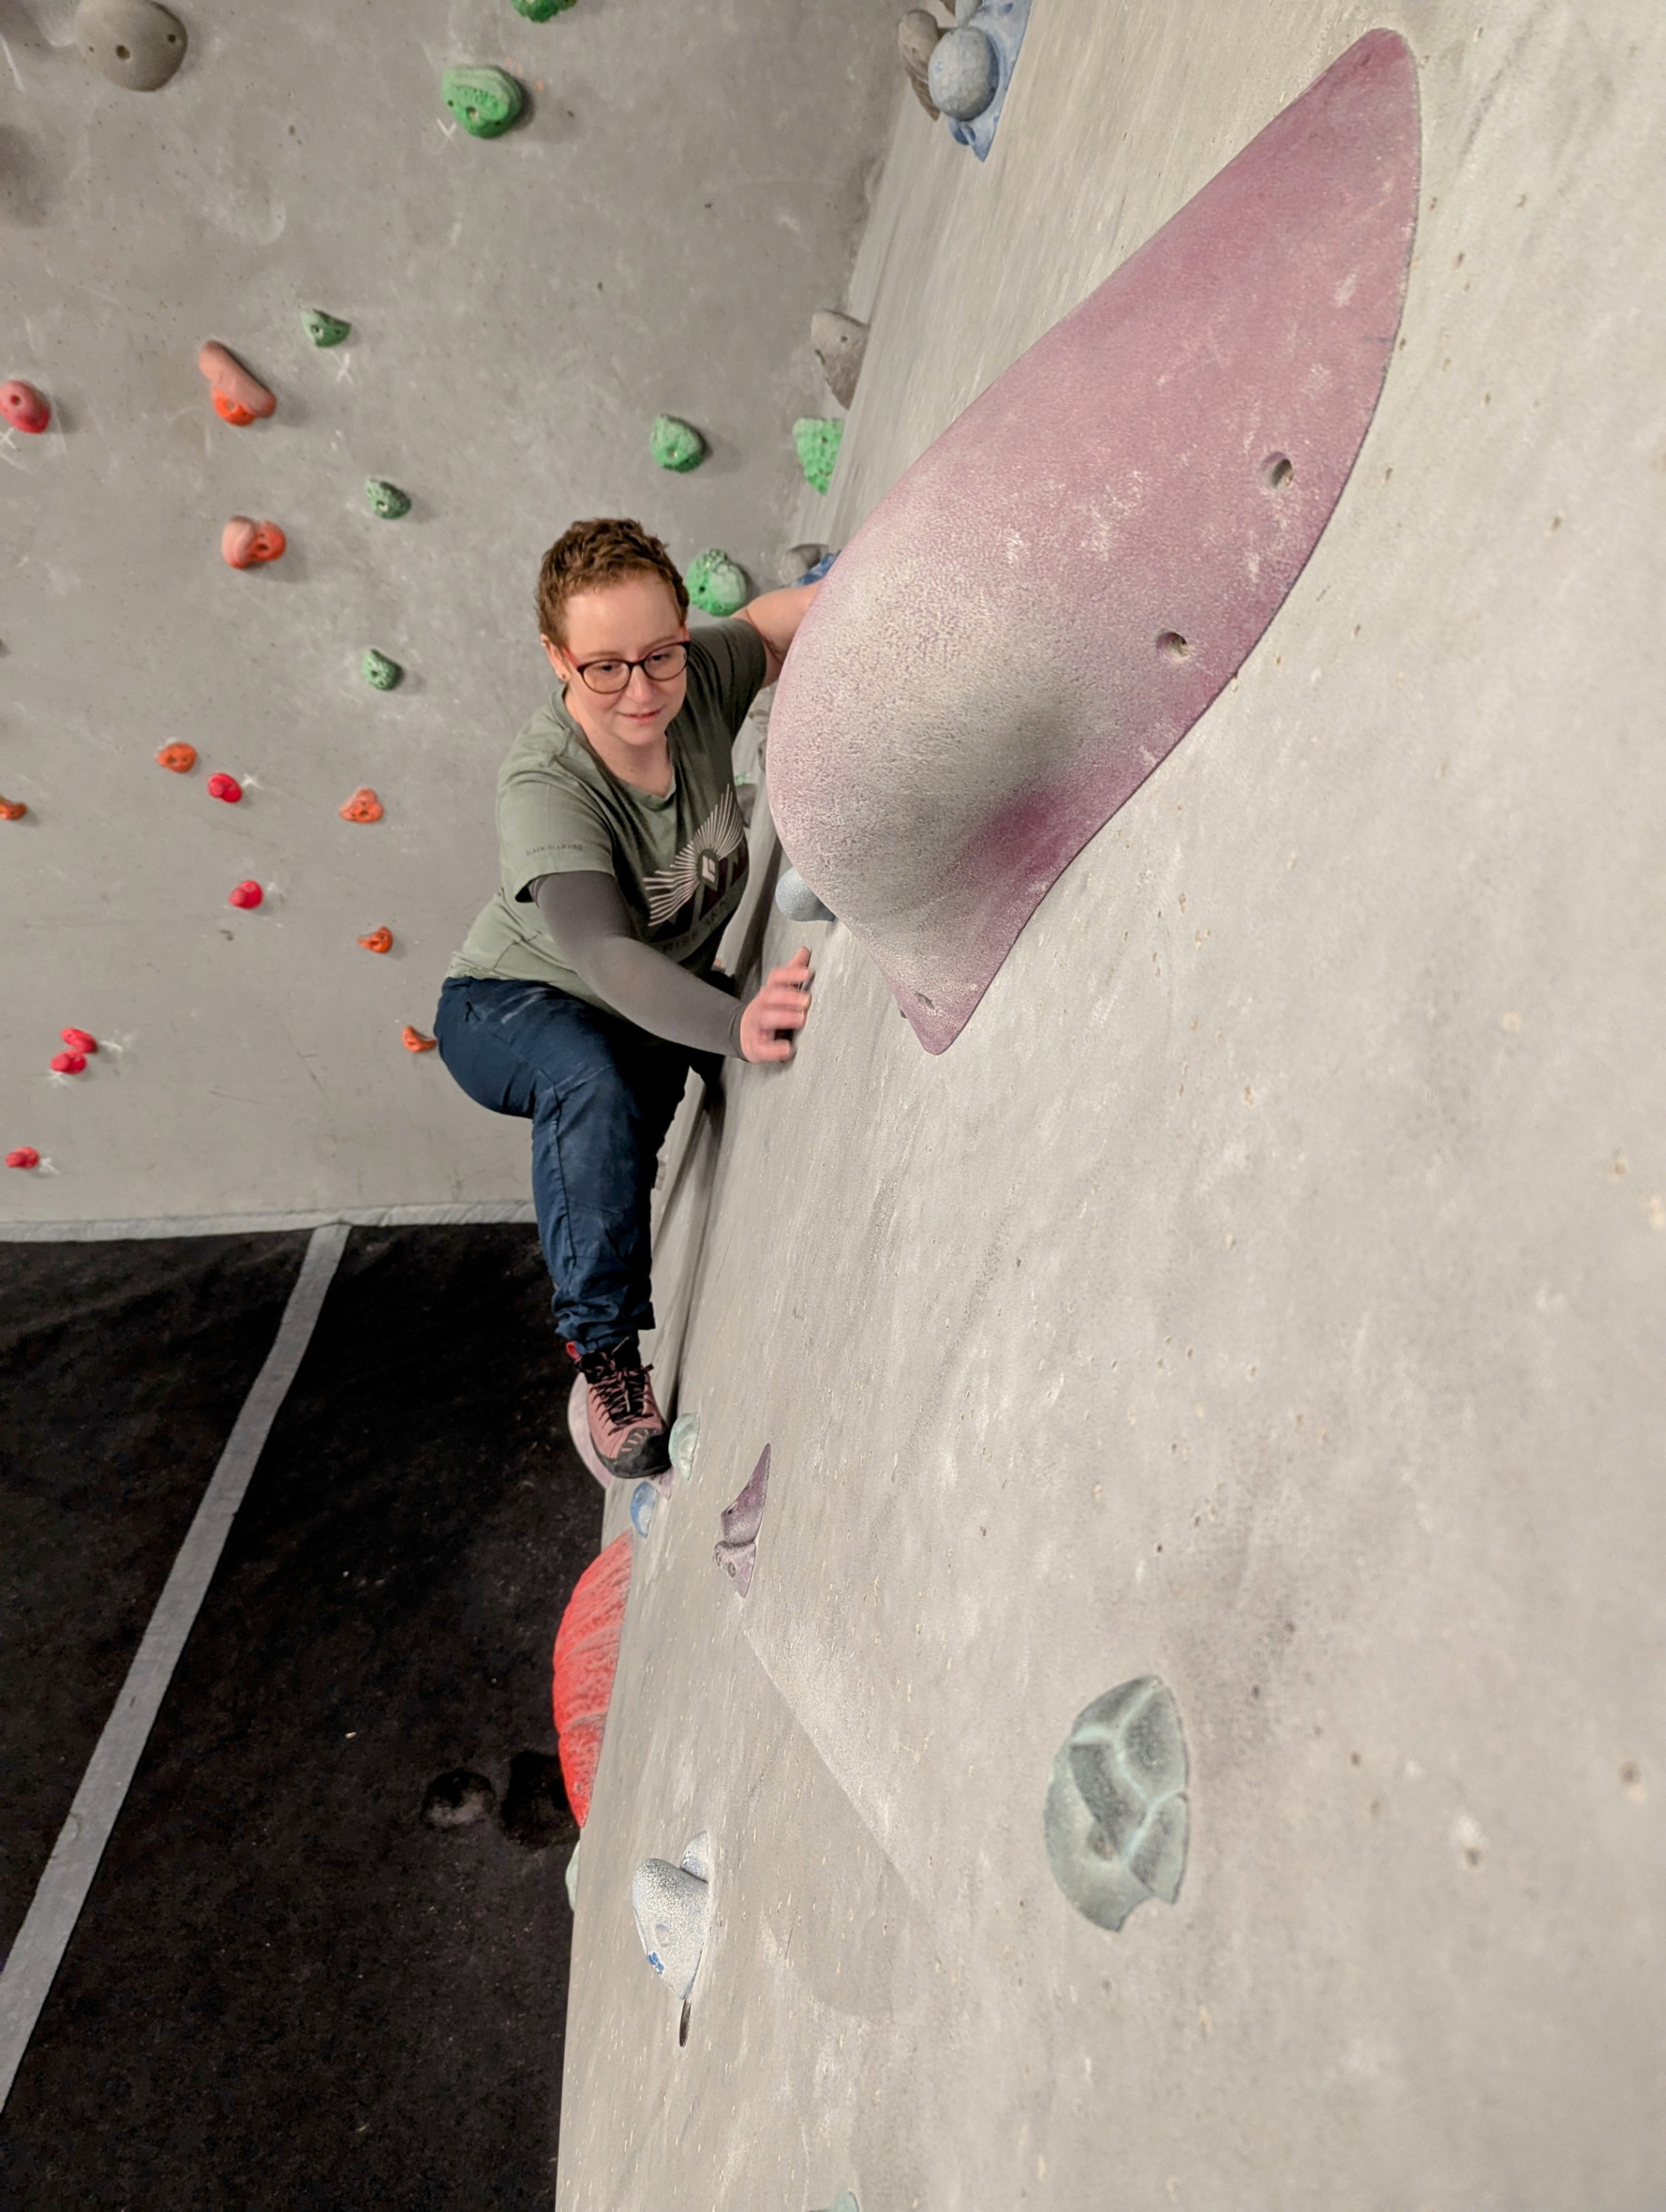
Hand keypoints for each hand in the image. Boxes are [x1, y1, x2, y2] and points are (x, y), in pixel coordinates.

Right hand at [739, 946, 812, 1062]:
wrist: (745, 1032)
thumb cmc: (768, 1009)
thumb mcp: (778, 990)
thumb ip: (792, 972)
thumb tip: (804, 951)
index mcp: (769, 992)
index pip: (776, 978)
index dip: (791, 974)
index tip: (808, 972)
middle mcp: (762, 1007)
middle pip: (770, 997)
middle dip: (788, 997)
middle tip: (806, 999)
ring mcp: (757, 1026)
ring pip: (766, 1019)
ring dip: (783, 1018)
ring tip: (800, 1018)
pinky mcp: (757, 1046)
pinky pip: (763, 1048)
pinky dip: (774, 1049)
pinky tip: (787, 1049)